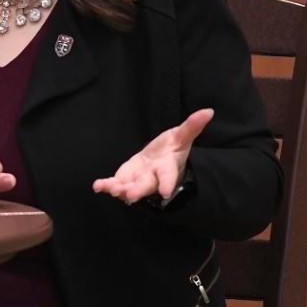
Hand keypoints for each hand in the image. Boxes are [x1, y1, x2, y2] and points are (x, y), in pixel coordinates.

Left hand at [92, 108, 213, 204]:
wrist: (159, 160)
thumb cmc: (172, 149)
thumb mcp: (181, 136)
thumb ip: (192, 126)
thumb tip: (208, 111)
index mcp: (167, 167)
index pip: (169, 176)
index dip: (168, 183)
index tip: (166, 191)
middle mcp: (153, 178)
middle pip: (146, 186)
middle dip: (139, 190)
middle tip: (131, 196)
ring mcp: (137, 180)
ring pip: (129, 187)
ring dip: (120, 189)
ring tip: (111, 189)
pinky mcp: (125, 179)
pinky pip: (115, 184)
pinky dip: (106, 186)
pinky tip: (97, 186)